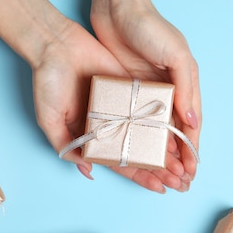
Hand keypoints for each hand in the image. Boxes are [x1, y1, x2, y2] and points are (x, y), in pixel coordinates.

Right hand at [34, 19, 188, 192]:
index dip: (140, 177)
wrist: (56, 45)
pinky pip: (149, 106)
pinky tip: (179, 133)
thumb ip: (66, 146)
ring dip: (166, 149)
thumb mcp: (50, 119)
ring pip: (148, 132)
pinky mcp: (130, 87)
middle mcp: (110, 124)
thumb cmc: (47, 83)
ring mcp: (121, 106)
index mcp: (92, 136)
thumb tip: (88, 170)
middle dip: (160, 168)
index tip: (160, 188)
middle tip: (181, 182)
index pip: (121, 162)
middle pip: (139, 152)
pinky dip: (164, 120)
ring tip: (185, 163)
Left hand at [90, 0, 201, 189]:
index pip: (191, 125)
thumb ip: (186, 89)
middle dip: (177, 159)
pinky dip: (137, 141)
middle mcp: (167, 94)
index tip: (192, 171)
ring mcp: (145, 96)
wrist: (118, 9)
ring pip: (153, 134)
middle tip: (178, 184)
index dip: (192, 149)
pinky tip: (136, 155)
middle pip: (173, 134)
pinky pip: (133, 123)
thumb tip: (193, 123)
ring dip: (158, 155)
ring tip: (161, 178)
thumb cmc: (151, 28)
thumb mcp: (177, 55)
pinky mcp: (125, 94)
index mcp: (184, 85)